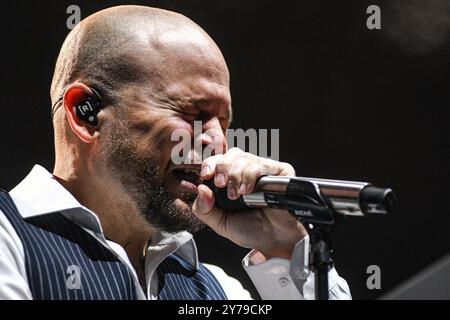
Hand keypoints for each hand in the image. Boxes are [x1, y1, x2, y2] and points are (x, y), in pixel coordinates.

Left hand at [192, 148, 307, 259]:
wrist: (275, 241)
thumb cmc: (251, 230)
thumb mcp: (220, 223)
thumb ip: (204, 209)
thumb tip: (200, 189)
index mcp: (231, 179)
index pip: (218, 161)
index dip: (211, 164)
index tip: (206, 175)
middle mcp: (247, 171)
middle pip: (231, 155)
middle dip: (222, 167)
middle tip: (221, 184)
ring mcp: (264, 170)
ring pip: (245, 158)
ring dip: (236, 174)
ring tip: (238, 194)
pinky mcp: (280, 171)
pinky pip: (262, 164)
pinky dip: (251, 175)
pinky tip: (248, 190)